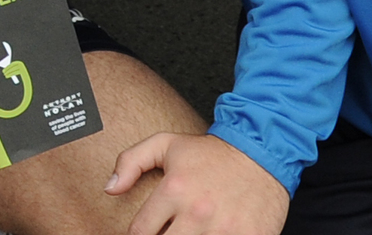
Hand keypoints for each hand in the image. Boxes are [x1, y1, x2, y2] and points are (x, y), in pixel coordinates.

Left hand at [110, 131, 289, 233]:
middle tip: (166, 232)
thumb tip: (109, 188)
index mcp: (174, 189)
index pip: (140, 231)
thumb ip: (130, 161)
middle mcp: (197, 212)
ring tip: (188, 233)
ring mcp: (223, 229)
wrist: (262, 152)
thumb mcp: (166, 144)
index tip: (145, 232)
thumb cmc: (211, 154)